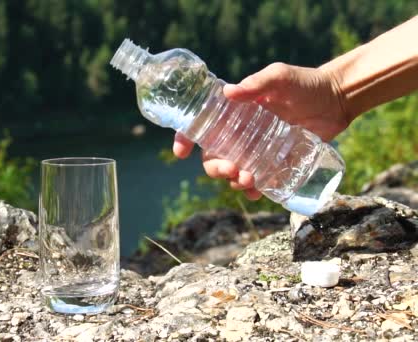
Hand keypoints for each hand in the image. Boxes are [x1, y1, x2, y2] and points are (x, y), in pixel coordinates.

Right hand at [172, 62, 348, 199]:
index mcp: (233, 113)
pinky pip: (259, 182)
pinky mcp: (275, 163)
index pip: (201, 126)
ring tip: (250, 181)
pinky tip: (260, 192)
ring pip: (233, 173)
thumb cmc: (306, 83)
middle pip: (213, 157)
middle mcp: (240, 134)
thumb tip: (228, 93)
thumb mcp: (280, 77)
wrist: (337, 99)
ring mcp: (257, 151)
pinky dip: (255, 191)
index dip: (185, 139)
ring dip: (234, 182)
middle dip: (216, 168)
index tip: (181, 153)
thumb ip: (257, 83)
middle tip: (232, 170)